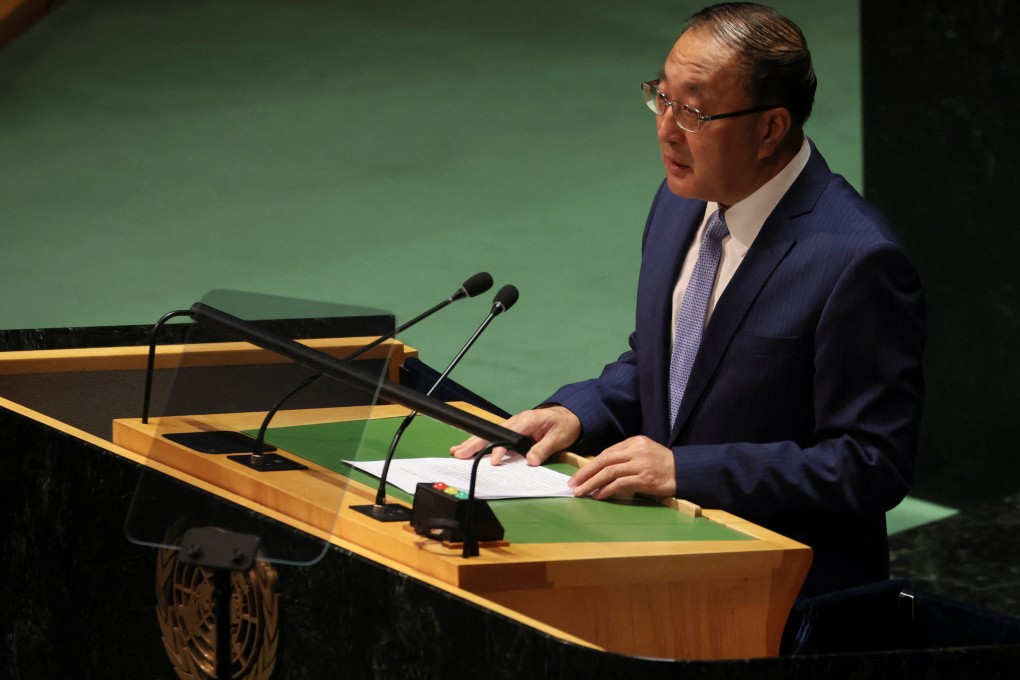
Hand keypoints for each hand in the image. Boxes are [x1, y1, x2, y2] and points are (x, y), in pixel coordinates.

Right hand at [450, 406, 581, 465]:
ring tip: (458, 452)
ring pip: (489, 433)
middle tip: (460, 454)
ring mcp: (513, 424)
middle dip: (475, 443)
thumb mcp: (558, 438)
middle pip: (492, 432)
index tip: (494, 461)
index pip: (509, 434)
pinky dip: (481, 442)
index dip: (500, 448)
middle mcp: (517, 420)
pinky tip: (470, 449)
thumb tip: (531, 461)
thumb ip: (543, 449)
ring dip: (473, 443)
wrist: (569, 415)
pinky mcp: (513, 429)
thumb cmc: (564, 425)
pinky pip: (494, 435)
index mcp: (527, 420)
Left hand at [569, 436, 675, 499]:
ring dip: (592, 483)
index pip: (607, 453)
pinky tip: (598, 495)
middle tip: (573, 483)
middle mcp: (636, 450)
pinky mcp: (644, 478)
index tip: (579, 475)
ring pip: (609, 472)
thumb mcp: (644, 453)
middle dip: (586, 473)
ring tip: (581, 492)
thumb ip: (626, 457)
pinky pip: (620, 484)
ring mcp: (640, 464)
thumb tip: (602, 470)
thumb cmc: (663, 464)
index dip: (590, 465)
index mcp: (634, 442)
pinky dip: (606, 490)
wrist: (685, 471)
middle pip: (604, 460)